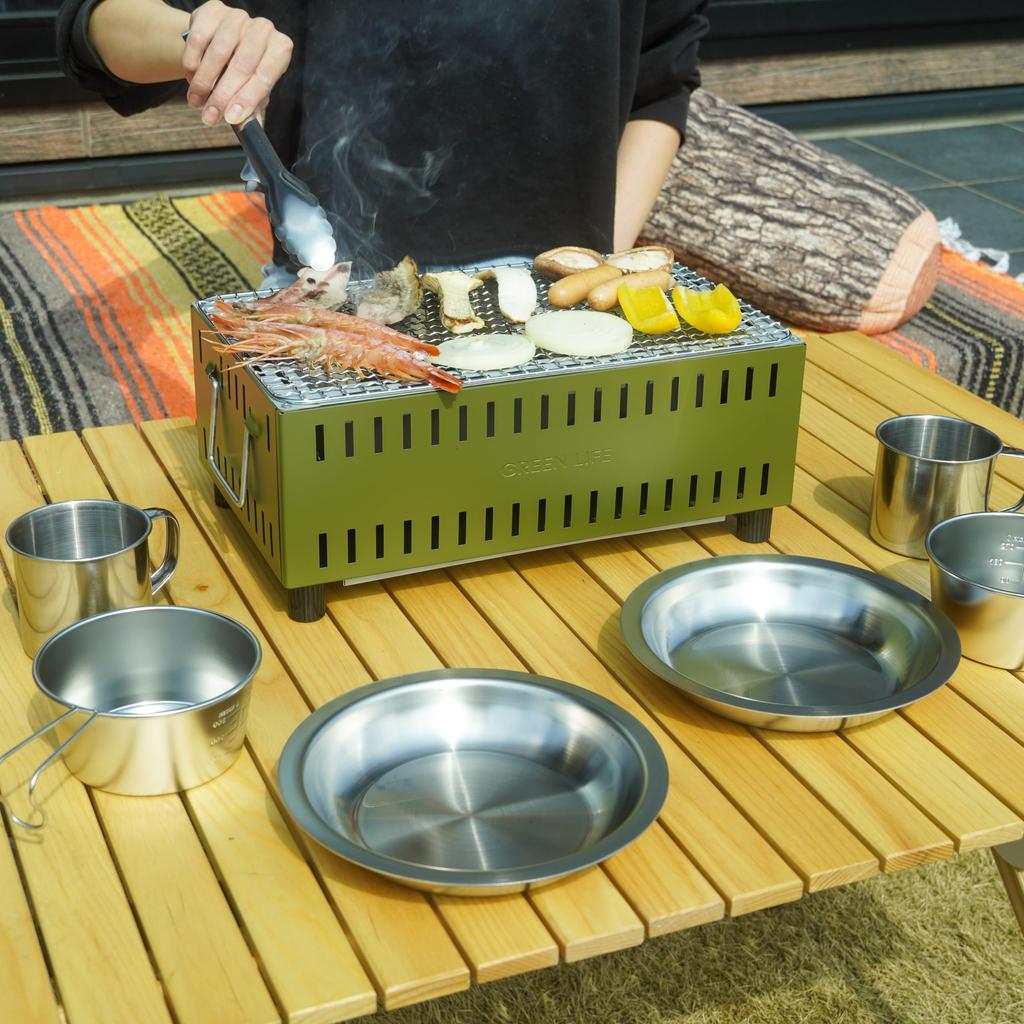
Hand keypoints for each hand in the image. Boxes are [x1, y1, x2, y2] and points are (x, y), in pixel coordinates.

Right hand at [182, 1, 292, 125]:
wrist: (220, 40)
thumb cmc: (243, 70)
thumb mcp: (254, 90)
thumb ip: (253, 108)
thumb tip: (249, 128)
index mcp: (280, 49)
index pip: (265, 76)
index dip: (247, 99)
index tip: (231, 118)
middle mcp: (263, 29)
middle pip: (242, 65)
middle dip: (223, 96)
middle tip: (210, 117)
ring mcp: (238, 17)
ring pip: (219, 52)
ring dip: (204, 82)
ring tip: (197, 102)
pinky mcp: (214, 10)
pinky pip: (199, 39)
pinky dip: (192, 63)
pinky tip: (190, 78)